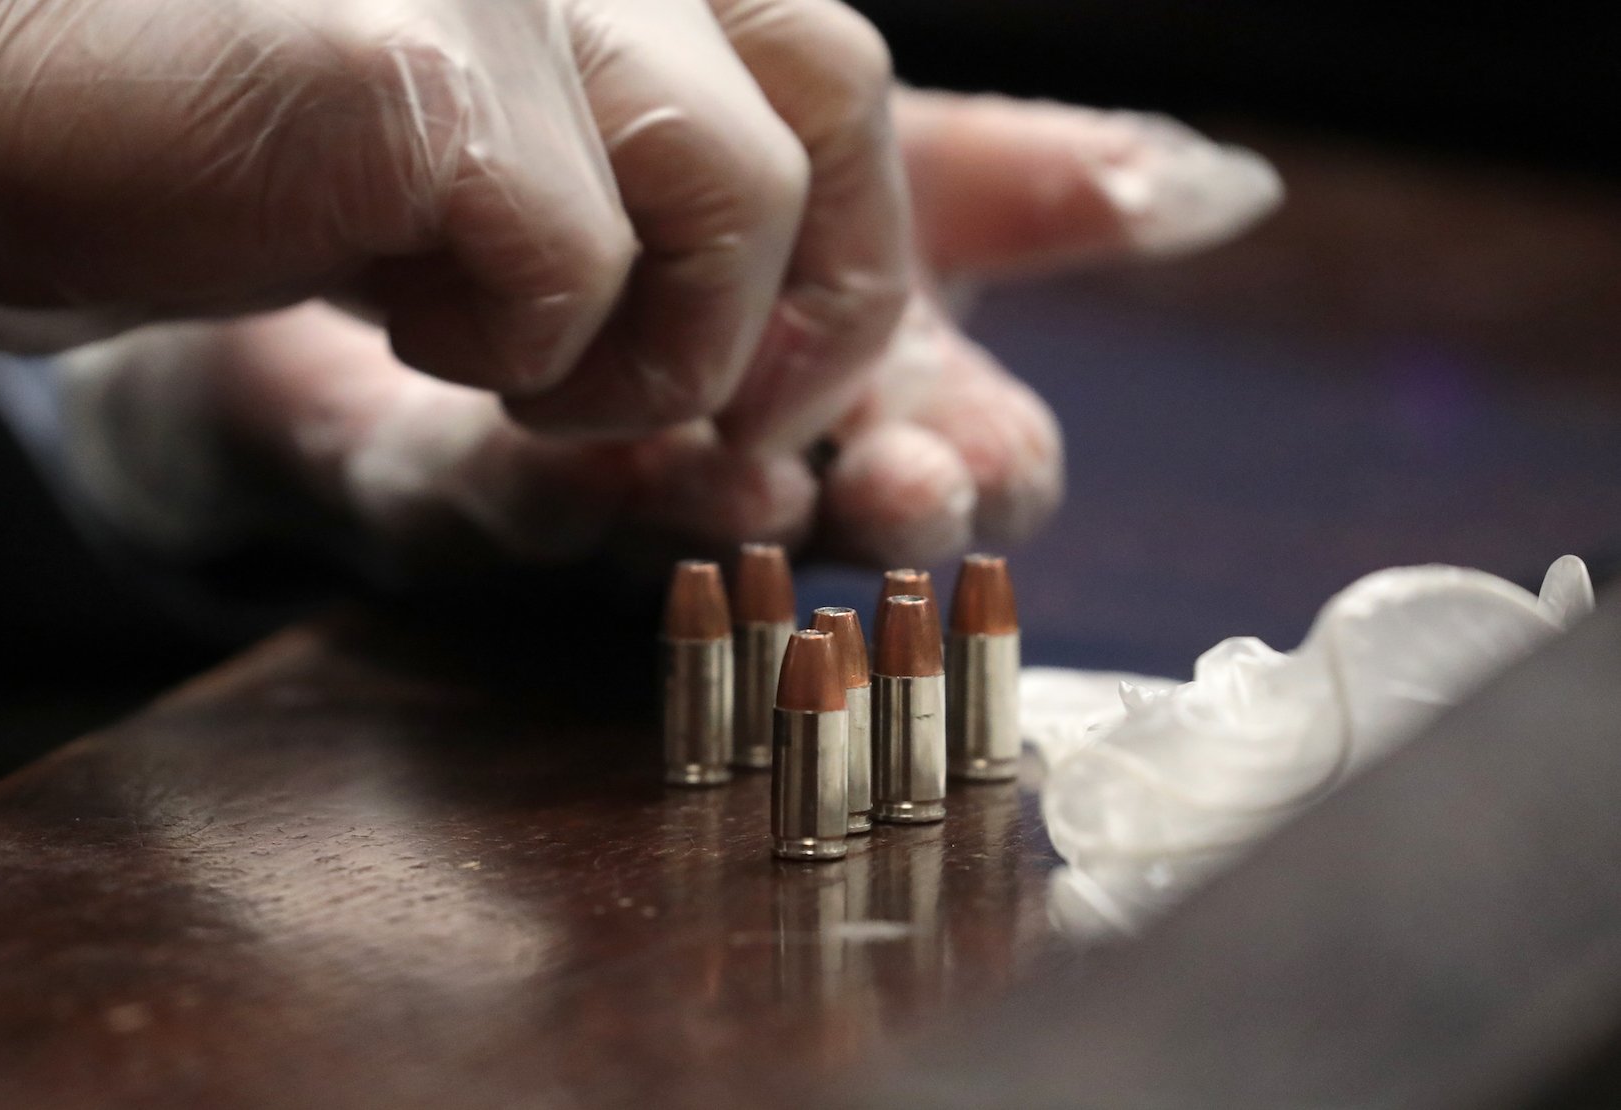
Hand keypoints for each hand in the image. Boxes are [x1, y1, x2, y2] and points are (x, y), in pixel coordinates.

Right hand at [0, 0, 906, 435]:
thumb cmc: (268, 159)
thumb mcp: (510, 170)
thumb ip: (687, 195)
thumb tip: (911, 296)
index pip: (837, 65)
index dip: (876, 245)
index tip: (809, 391)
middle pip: (833, 99)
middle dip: (806, 306)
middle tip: (705, 412)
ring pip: (725, 194)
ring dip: (633, 343)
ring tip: (496, 351)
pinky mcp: (412, 64)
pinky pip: (565, 260)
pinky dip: (502, 344)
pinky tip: (386, 306)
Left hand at [59, 89, 1280, 570]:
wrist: (442, 201)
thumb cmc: (672, 192)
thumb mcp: (862, 158)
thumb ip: (1024, 183)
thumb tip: (1225, 188)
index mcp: (862, 397)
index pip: (973, 460)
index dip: (987, 472)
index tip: (975, 454)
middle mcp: (744, 471)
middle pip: (839, 529)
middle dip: (877, 516)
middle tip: (895, 488)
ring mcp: (593, 501)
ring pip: (668, 545)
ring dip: (716, 520)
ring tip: (732, 485)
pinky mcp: (437, 497)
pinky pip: (485, 515)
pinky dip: (528, 492)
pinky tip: (549, 454)